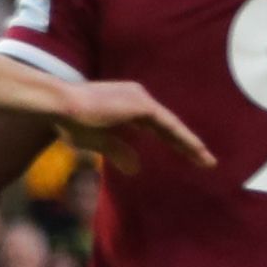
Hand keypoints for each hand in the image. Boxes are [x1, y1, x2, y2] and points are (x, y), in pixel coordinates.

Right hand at [50, 75, 214, 171]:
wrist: (60, 105)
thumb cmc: (71, 121)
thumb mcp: (97, 141)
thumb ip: (118, 152)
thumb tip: (135, 169)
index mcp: (126, 104)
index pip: (155, 126)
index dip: (171, 141)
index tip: (186, 156)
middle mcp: (137, 98)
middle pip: (167, 126)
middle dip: (185, 144)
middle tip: (205, 161)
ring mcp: (141, 100)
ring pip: (171, 126)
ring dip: (189, 144)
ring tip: (206, 161)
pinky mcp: (142, 105)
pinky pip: (169, 126)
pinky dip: (184, 139)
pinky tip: (196, 151)